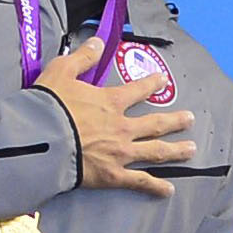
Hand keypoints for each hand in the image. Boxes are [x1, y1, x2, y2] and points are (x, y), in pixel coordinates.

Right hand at [34, 50, 193, 195]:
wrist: (41, 139)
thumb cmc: (50, 106)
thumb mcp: (62, 71)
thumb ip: (82, 57)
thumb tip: (98, 43)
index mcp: (111, 102)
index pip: (137, 90)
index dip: (152, 84)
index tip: (163, 80)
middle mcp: (122, 127)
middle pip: (155, 124)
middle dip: (175, 121)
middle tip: (190, 119)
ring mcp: (121, 153)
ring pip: (156, 151)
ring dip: (176, 150)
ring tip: (191, 149)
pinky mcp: (113, 175)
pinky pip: (139, 181)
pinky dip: (155, 186)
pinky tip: (169, 190)